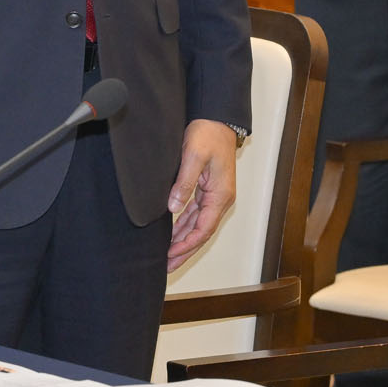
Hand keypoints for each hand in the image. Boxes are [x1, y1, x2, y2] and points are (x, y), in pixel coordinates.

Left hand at [166, 120, 238, 270]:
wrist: (216, 118)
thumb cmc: (208, 134)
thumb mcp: (193, 157)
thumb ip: (183, 184)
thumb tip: (173, 208)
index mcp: (220, 195)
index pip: (203, 229)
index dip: (186, 245)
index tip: (171, 256)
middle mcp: (220, 199)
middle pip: (201, 232)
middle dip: (184, 250)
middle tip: (167, 267)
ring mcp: (214, 195)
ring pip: (198, 225)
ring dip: (183, 241)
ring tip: (168, 256)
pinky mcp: (207, 189)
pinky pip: (195, 214)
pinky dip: (184, 226)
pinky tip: (173, 235)